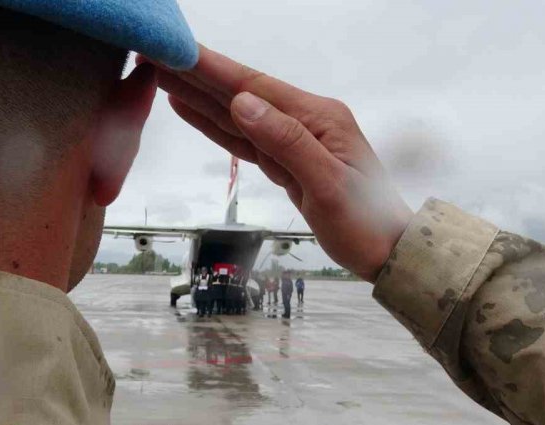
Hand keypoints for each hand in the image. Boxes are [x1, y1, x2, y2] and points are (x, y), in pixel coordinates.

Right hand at [145, 46, 412, 281]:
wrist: (388, 253)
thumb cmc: (366, 222)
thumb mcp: (327, 184)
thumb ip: (286, 142)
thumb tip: (243, 104)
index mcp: (319, 118)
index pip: (256, 86)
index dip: (213, 69)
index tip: (178, 52)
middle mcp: (306, 122)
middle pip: (242, 94)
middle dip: (199, 75)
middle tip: (156, 55)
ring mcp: (296, 141)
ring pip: (238, 115)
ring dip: (200, 96)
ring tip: (163, 77)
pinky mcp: (287, 163)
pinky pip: (244, 140)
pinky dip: (216, 125)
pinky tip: (193, 111)